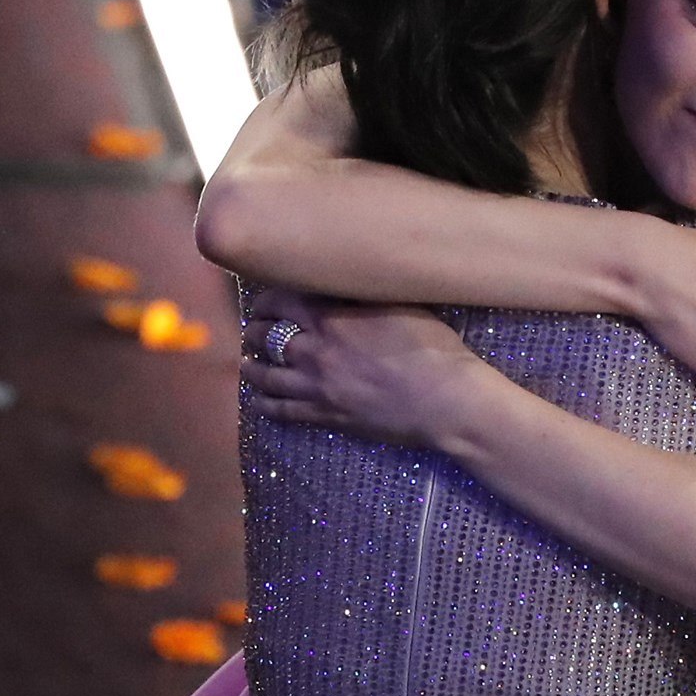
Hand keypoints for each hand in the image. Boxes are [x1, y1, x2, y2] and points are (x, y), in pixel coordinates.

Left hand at [242, 289, 481, 447]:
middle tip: (256, 328)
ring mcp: (317, 384)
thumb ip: (366, 294)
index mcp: (333, 315)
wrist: (446, 399)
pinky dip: (265, 403)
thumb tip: (350, 281)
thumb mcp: (402, 305)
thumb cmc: (434, 348)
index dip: (267, 298)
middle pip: (266, 335)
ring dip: (252, 366)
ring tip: (249, 362)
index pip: (281, 298)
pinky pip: (281, 410)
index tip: (267, 300)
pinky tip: (260, 400)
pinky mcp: (326, 414)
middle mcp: (316, 348)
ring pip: (265, 374)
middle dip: (256, 329)